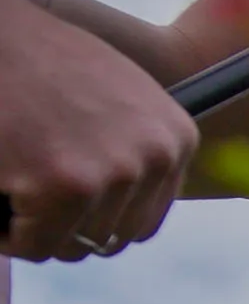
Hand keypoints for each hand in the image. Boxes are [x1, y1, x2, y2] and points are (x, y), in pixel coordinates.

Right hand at [0, 0, 194, 260]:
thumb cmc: (34, 57)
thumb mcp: (112, 95)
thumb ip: (132, 148)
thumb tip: (128, 206)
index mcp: (176, 138)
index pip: (140, 221)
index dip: (89, 216)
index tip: (54, 194)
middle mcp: (156, 156)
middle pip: (109, 239)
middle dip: (62, 226)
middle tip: (24, 190)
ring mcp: (114, 172)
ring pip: (71, 246)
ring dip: (32, 228)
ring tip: (12, 183)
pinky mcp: (65, 186)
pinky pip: (32, 245)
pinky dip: (5, 234)